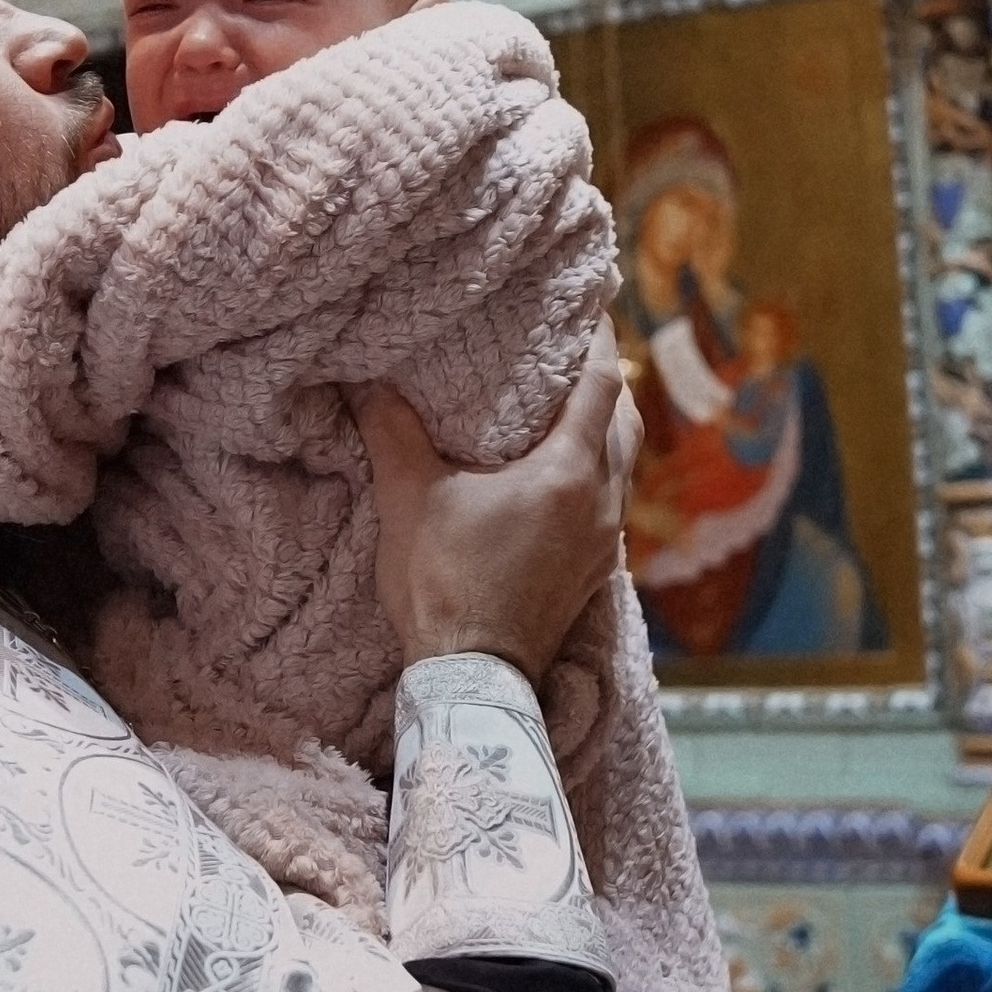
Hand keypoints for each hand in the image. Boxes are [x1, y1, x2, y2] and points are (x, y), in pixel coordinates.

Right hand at [351, 325, 639, 678]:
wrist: (474, 678)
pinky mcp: (596, 572)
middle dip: (608, 382)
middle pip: (627, 420)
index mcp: (568, 472)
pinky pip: (613, 502)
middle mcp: (602, 501)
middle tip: (579, 352)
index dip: (598, 343)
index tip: (588, 312)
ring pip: (626, 464)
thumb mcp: (409, 498)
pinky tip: (568, 476)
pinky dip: (601, 472)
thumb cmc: (444, 584)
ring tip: (575, 407)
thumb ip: (391, 431)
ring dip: (609, 429)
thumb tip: (365, 381)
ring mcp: (605, 541)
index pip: (602, 386)